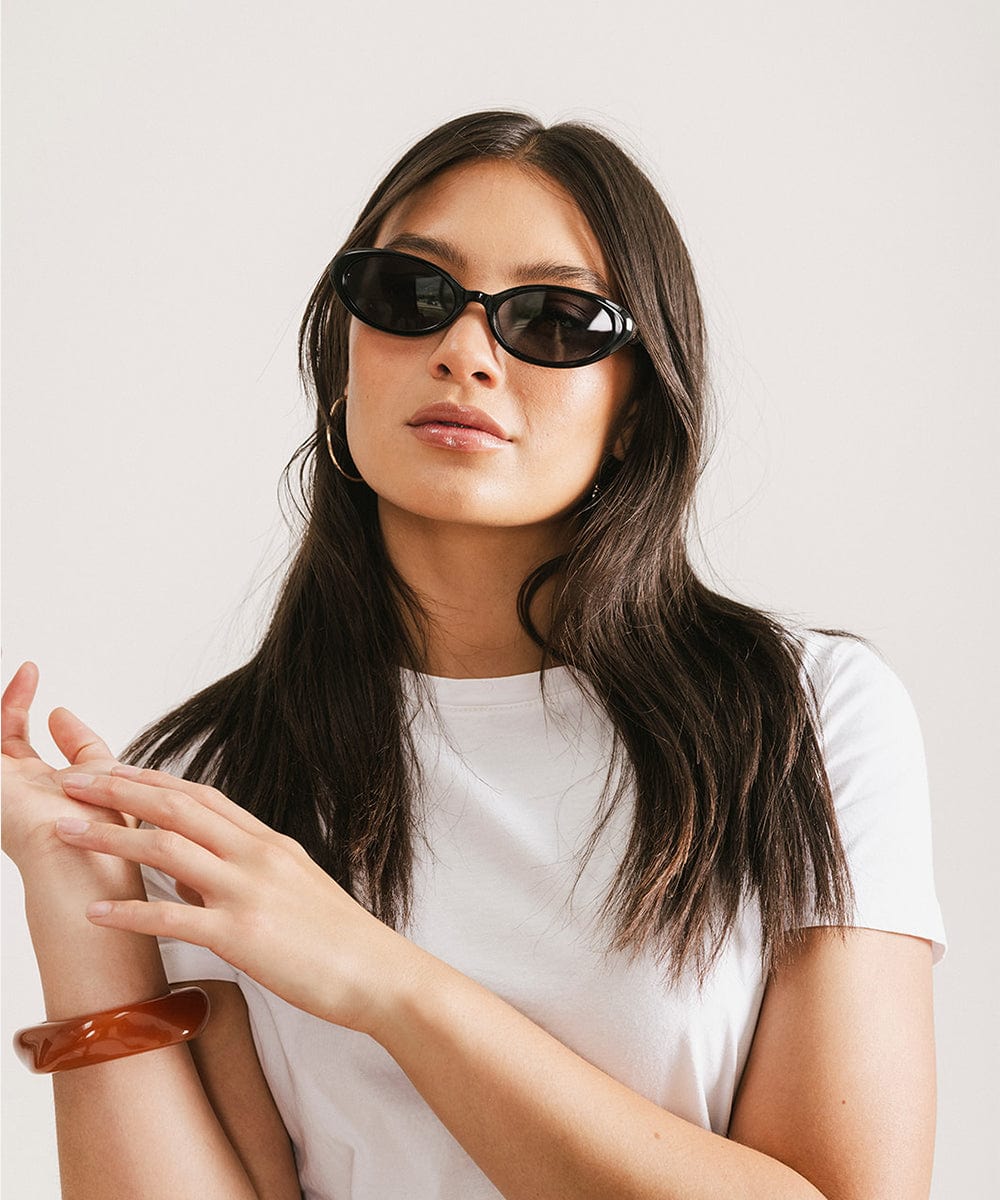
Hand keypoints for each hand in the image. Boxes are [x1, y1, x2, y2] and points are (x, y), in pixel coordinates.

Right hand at [2, 661, 131, 869]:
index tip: (56, 707)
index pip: (27, 746)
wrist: (86, 856)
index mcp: (46, 789)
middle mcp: (21, 788)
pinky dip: (5, 713)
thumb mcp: (104, 772)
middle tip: (31, 670)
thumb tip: (59, 713)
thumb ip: (82, 745)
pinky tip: (16, 688)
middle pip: (8, 738)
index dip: (38, 718)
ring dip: (8, 705)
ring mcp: (4, 786)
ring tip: (25, 674)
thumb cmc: (107, 827)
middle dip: (16, 701)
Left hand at [53, 766, 425, 1035]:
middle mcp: (257, 855)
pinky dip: (128, 914)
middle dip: (119, 791)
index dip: (153, 780)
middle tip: (73, 780)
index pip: (203, 796)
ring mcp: (249, 891)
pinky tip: (94, 913)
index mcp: (269, 843)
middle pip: (177, 808)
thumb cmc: (340, 941)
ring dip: (110, 838)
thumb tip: (188, 878)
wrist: (380, 974)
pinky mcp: (242, 934)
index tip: (114, 772)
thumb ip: (243, 875)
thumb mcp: (294, 890)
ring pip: (167, 849)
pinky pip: (172, 918)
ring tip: (65, 831)